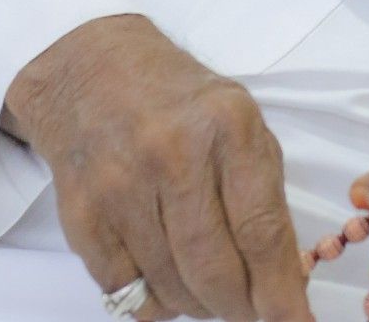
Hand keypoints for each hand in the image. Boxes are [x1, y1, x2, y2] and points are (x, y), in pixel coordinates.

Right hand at [2, 12, 314, 321]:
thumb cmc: (178, 101)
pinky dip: (153, 303)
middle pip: (215, 269)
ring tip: (210, 291)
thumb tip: (285, 276)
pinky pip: (125, 291)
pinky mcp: (83, 214)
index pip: (261, 230)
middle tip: (250, 311)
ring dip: (199, 304)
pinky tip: (166, 280)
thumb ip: (262, 192)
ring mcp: (122, 185)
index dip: (280, 290)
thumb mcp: (238, 119)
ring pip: (172, 286)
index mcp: (227, 125)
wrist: (93, 70)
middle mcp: (174, 153)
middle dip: (240, 306)